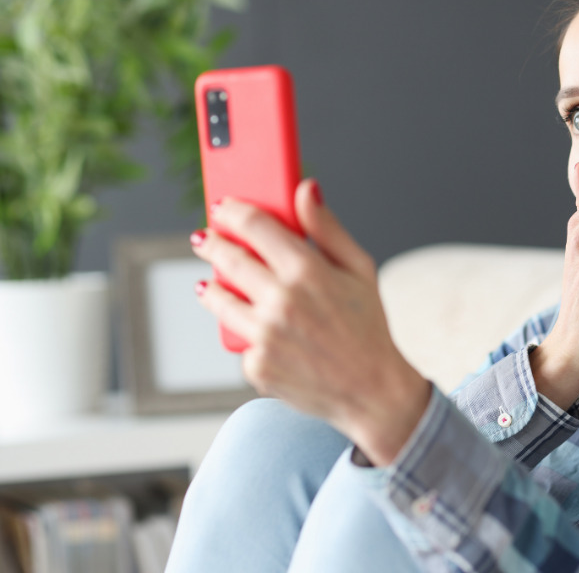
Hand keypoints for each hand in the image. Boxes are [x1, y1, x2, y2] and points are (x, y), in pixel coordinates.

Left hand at [191, 179, 430, 464]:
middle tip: (205, 239)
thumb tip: (306, 188)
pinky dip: (245, 331)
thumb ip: (327, 227)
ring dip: (213, 286)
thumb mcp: (359, 269)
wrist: (374, 391)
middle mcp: (281, 302)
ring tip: (213, 282)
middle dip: (212, 243)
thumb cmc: (368, 326)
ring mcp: (265, 336)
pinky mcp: (256, 366)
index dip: (233, 211)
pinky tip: (258, 328)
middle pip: (228, 259)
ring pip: (219, 300)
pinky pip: (238, 339)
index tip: (223, 207)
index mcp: (307, 271)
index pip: (255, 226)